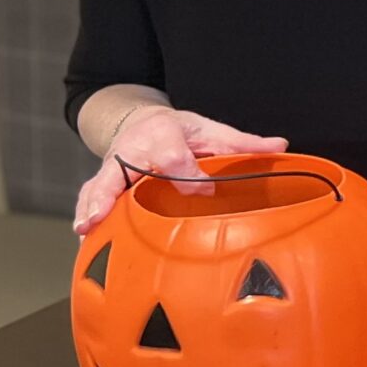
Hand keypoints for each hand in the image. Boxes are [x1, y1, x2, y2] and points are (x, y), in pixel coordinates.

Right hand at [73, 106, 286, 233]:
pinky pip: (88, 200)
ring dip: (91, 208)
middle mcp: (131, 149)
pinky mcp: (101, 184)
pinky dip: (85, 217)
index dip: (186, 175)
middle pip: (119, 171)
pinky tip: (86, 243)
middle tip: (103, 215)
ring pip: (96, 187)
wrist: (140, 123)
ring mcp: (112, 168)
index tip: (205, 190)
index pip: (171, 156)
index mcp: (162, 132)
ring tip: (86, 231)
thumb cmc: (179, 131)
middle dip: (110, 192)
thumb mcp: (210, 130)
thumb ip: (242, 143)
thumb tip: (281, 146)